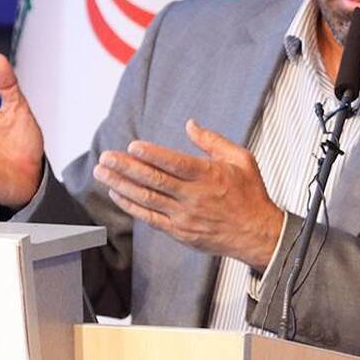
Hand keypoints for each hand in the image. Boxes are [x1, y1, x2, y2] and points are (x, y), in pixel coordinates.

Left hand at [92, 119, 283, 268]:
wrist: (257, 234)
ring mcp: (184, 216)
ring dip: (121, 185)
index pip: (175, 164)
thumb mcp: (241, 159)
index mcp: (209, 176)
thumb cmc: (250, 195)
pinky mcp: (179, 232)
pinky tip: (117, 193)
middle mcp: (194, 197)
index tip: (132, 146)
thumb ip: (213, 141)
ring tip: (102, 172)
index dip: (152, 155)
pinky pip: (149, 217)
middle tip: (106, 157)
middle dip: (126, 168)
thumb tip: (190, 125)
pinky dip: (131, 205)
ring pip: (146, 198)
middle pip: (154, 180)